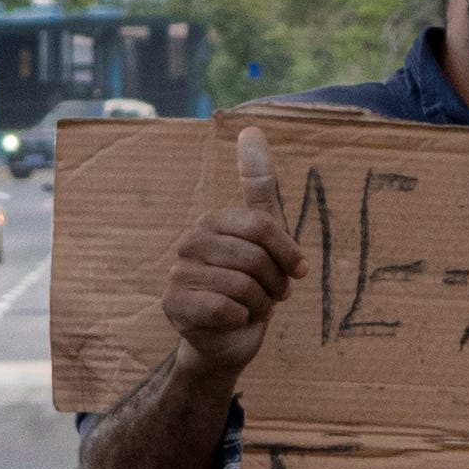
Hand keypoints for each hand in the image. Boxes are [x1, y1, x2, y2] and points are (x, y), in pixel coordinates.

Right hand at [159, 123, 306, 384]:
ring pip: (243, 286)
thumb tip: (251, 128)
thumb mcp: (264, 236)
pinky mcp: (173, 305)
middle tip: (268, 296)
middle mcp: (190, 241)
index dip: (287, 254)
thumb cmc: (250, 286)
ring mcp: (177, 273)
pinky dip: (240, 320)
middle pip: (255, 258)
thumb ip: (259, 185)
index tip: (295, 272)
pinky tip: (232, 322)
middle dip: (274, 285)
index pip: (263, 226)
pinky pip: (224, 308)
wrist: (228, 340)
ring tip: (251, 309)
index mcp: (213, 221)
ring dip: (259, 306)